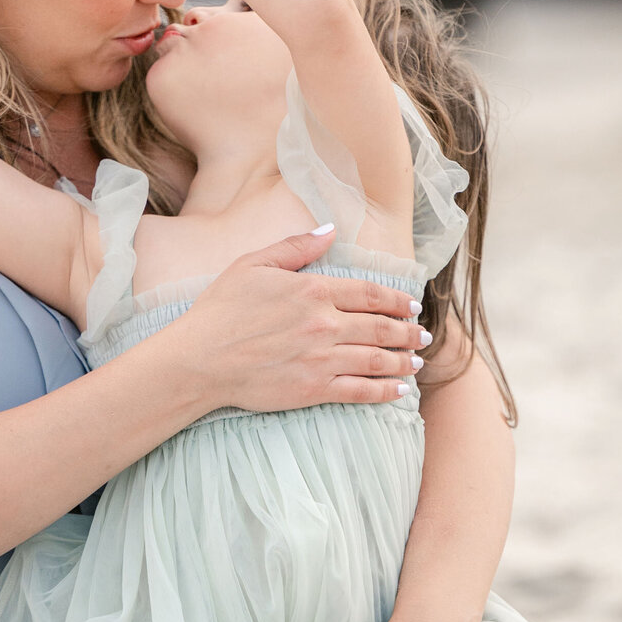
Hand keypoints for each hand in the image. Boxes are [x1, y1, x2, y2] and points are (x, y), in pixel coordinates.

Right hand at [168, 225, 428, 413]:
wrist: (198, 360)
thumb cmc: (219, 310)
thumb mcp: (252, 265)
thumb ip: (295, 247)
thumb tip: (330, 230)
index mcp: (313, 290)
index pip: (369, 293)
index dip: (396, 300)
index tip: (411, 306)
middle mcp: (324, 324)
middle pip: (381, 327)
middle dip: (409, 332)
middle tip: (423, 336)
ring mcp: (322, 359)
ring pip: (378, 359)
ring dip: (405, 361)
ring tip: (418, 363)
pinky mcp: (314, 390)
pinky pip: (361, 391)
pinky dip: (386, 391)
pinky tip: (400, 390)